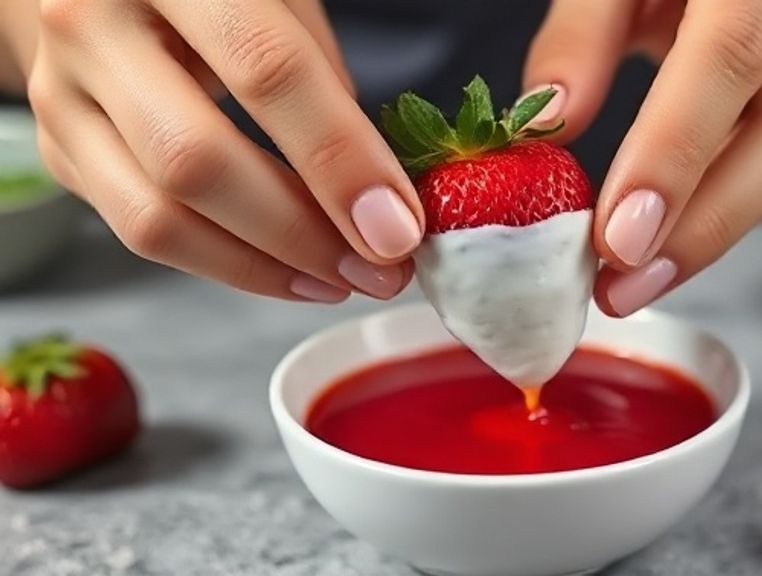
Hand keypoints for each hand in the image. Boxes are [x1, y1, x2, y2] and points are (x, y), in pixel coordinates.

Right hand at [5, 0, 423, 301]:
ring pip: (157, 217)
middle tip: (381, 271)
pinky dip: (226, 263)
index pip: (266, 70)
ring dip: (264, 267)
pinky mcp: (60, 152)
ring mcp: (61, 97)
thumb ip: (318, 74)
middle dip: (303, 234)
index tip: (397, 226)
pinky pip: (142, 231)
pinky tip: (288, 270)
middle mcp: (91, 27)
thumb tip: (371, 192)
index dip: (339, 158)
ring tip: (340, 278)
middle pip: (196, 160)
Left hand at [523, 0, 761, 315]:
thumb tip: (551, 119)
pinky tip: (679, 237)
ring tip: (638, 279)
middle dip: (703, 227)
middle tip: (621, 287)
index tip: (618, 237)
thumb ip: (583, 30)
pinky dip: (733, 200)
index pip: (730, 57)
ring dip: (718, 228)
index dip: (675, 153)